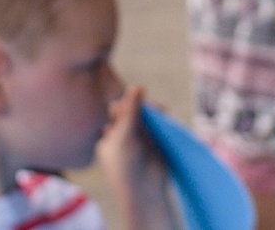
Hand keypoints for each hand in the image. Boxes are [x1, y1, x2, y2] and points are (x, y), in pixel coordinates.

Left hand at [96, 86, 175, 229]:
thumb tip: (137, 85)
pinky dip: (161, 116)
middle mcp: (123, 134)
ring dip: (152, 109)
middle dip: (141, 104)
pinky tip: (165, 114)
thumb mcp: (124, 135)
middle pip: (132, 109)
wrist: (144, 190)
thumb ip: (131, 110)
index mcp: (109, 134)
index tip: (134, 102)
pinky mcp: (154, 140)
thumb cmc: (126, 165)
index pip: (116, 109)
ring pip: (146, 114)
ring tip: (160, 109)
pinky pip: (157, 122)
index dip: (126, 103)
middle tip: (150, 105)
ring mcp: (140, 137)